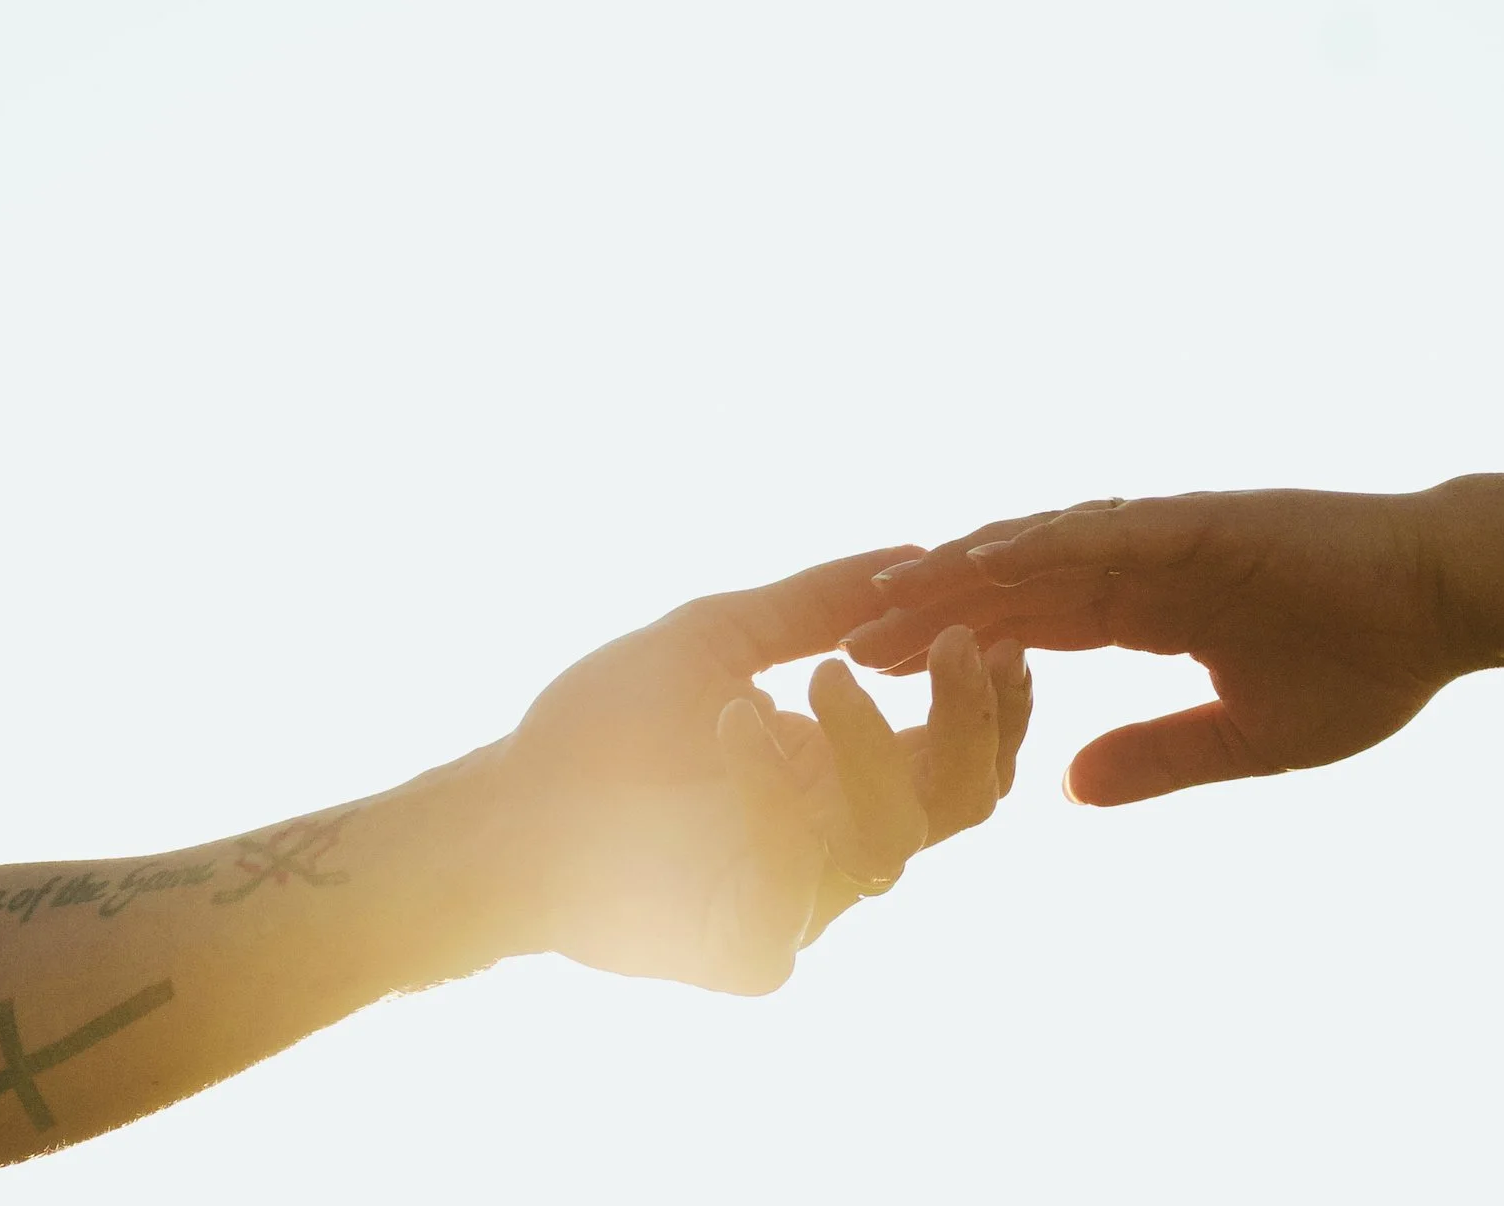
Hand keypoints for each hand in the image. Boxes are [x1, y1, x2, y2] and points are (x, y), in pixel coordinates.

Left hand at [489, 548, 1030, 993]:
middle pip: (962, 802)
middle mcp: (836, 841)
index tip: (992, 630)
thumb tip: (917, 550)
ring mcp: (798, 901)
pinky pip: (797, 898)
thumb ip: (814, 603)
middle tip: (950, 642)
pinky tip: (732, 728)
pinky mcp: (745, 952)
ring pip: (891, 842)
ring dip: (869, 747)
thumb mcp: (716, 635)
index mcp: (844, 776)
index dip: (998, 701)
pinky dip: (773, 802)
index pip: (964, 753)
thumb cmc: (604, 724)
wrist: (504, 809)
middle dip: (972, 720)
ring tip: (818, 674)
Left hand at [843, 492, 1503, 805]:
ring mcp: (1167, 536)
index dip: (953, 650)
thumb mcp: (1246, 736)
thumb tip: (1063, 788)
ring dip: (962, 573)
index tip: (877, 677)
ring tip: (882, 596)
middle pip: (1014, 588)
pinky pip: (1106, 531)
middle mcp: (1143, 565)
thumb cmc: (1369, 665)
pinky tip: (983, 560)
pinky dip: (1044, 542)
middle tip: (843, 640)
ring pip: (1041, 552)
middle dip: (930, 612)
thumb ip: (1157, 757)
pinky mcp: (1200, 520)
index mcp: (1150, 611)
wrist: (1450, 601)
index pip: (1030, 631)